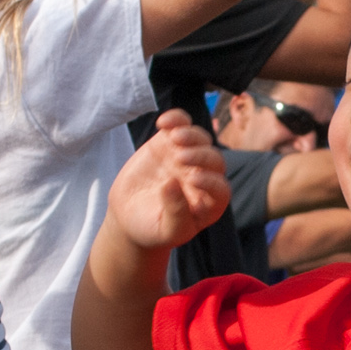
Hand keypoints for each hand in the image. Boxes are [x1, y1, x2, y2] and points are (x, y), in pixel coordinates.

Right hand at [104, 109, 228, 249]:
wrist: (129, 215)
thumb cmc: (153, 228)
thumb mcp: (167, 230)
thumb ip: (176, 212)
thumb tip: (172, 184)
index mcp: (210, 202)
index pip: (220, 189)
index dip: (210, 182)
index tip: (192, 180)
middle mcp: (204, 177)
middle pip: (214, 160)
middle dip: (201, 156)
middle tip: (180, 159)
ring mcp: (188, 158)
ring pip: (200, 139)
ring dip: (191, 135)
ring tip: (174, 138)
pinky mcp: (169, 143)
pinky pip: (180, 125)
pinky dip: (176, 119)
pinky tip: (163, 122)